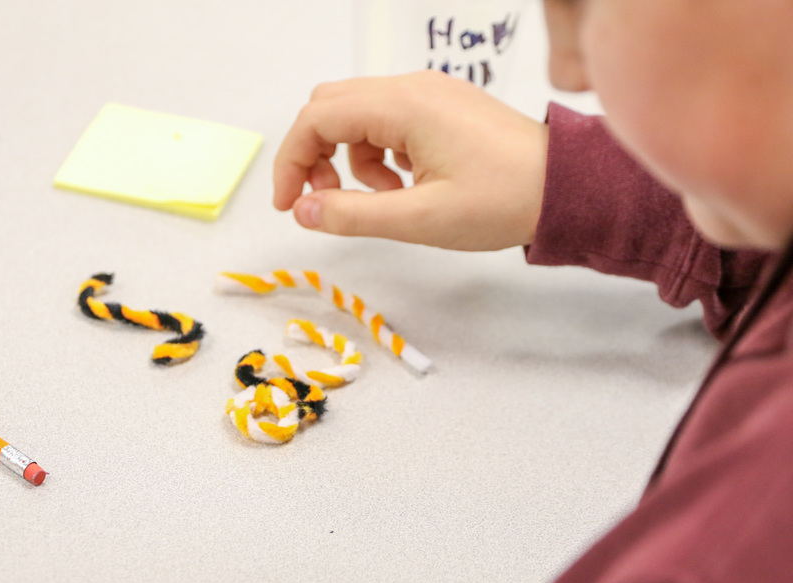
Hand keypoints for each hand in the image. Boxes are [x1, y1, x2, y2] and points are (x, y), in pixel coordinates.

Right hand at [273, 71, 548, 250]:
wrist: (568, 188)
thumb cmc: (502, 202)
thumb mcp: (420, 219)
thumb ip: (352, 215)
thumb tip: (301, 211)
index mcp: (403, 105)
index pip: (316, 118)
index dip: (290, 161)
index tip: (289, 206)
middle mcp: (412, 86)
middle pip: (330, 106)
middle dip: (315, 154)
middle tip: (327, 201)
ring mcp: (429, 91)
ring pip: (357, 114)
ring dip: (351, 160)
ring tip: (386, 201)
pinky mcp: (442, 105)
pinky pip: (388, 120)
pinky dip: (380, 154)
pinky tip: (407, 185)